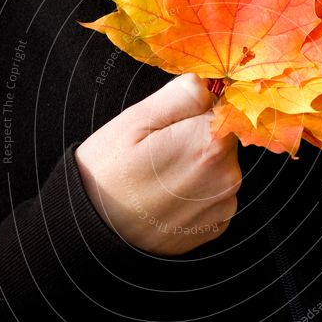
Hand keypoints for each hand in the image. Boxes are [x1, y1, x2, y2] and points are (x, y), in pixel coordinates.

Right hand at [75, 73, 241, 254]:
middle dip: (196, 138)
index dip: (197, 110)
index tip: (172, 123)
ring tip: (158, 177)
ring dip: (197, 167)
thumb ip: (180, 95)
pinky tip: (166, 197)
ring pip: (220, 168)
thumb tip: (207, 86)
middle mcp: (227, 176)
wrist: (94, 234)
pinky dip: (196, 194)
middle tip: (157, 151)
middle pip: (224, 138)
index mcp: (209, 142)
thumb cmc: (108, 175)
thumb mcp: (134, 120)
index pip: (224, 107)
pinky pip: (214, 196)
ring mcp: (223, 205)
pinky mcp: (217, 227)